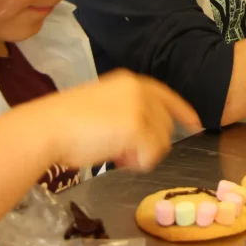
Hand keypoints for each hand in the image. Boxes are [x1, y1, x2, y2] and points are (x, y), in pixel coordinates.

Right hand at [45, 70, 200, 171]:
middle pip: (166, 125)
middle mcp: (140, 90)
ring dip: (143, 155)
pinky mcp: (138, 128)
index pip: (166, 95)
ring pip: (162, 142)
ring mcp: (140, 108)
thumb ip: (127, 113)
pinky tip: (117, 159)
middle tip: (122, 154)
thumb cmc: (67, 122)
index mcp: (130, 81)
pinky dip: (138, 164)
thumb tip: (144, 136)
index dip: (183, 110)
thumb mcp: (103, 106)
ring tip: (116, 154)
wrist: (49, 128)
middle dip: (149, 144)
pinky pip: (151, 155)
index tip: (196, 123)